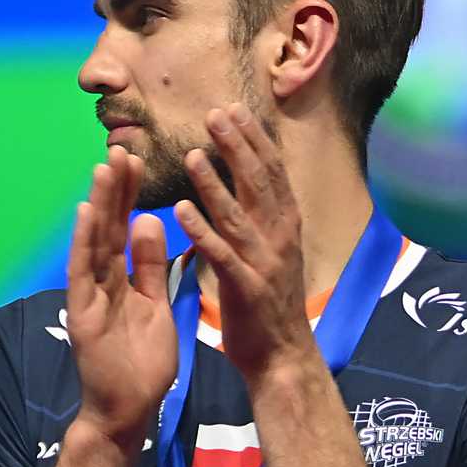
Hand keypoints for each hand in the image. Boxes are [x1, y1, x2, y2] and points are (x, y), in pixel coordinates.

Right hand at [66, 148, 175, 444]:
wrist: (130, 409)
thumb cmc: (143, 362)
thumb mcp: (156, 304)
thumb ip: (152, 266)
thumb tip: (150, 221)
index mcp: (120, 279)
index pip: (124, 229)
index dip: (130, 196)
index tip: (137, 161)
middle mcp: (100, 282)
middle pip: (107, 228)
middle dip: (114, 191)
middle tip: (121, 150)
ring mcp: (88, 297)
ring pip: (93, 244)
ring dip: (98, 206)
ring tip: (104, 169)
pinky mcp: (82, 315)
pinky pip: (83, 275)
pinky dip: (83, 243)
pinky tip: (87, 213)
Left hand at [176, 102, 316, 387]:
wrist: (283, 357)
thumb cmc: (271, 303)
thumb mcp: (274, 252)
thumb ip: (264, 217)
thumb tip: (253, 183)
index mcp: (285, 226)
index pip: (272, 173)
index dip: (254, 139)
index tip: (235, 109)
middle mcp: (279, 238)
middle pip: (258, 183)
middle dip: (237, 146)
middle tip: (215, 113)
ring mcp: (264, 263)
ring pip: (238, 214)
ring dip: (215, 183)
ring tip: (192, 154)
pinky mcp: (245, 288)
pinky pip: (220, 254)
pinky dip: (202, 230)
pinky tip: (181, 210)